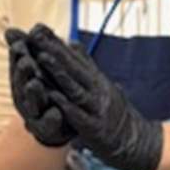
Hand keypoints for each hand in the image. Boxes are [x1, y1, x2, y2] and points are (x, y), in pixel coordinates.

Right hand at [6, 27, 73, 146]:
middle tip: (26, 62)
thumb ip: (28, 53)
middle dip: (23, 73)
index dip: (18, 56)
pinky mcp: (47, 130)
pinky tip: (55, 112)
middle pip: (21, 85)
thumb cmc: (47, 94)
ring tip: (35, 83)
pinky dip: (51, 119)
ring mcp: (35, 116)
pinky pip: (48, 126)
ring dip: (33, 94)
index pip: (19, 66)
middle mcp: (25, 98)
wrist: (59, 126)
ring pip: (32, 105)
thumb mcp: (37, 71)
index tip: (20, 44)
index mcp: (23, 83)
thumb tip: (11, 30)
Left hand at [20, 23, 163, 169]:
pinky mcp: (94, 127)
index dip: (55, 43)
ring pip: (74, 87)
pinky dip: (65, 104)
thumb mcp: (102, 85)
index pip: (74, 58)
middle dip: (54, 51)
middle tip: (35, 35)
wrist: (135, 141)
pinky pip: (78, 114)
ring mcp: (96, 108)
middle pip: (73, 68)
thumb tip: (71, 42)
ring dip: (58, 72)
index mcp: (96, 79)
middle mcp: (97, 90)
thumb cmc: (114, 113)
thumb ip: (86, 66)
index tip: (38, 28)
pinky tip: (52, 96)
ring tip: (41, 58)